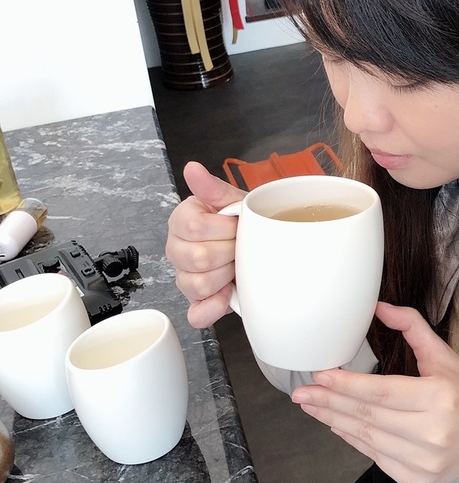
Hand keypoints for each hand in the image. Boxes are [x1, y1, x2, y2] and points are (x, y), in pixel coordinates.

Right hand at [165, 161, 244, 327]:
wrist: (257, 243)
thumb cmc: (241, 222)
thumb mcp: (233, 201)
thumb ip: (213, 188)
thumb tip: (192, 168)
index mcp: (182, 221)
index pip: (193, 227)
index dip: (223, 228)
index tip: (237, 226)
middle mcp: (177, 249)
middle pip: (198, 258)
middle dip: (230, 251)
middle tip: (242, 245)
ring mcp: (184, 277)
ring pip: (198, 284)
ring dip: (227, 275)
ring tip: (237, 264)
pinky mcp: (196, 302)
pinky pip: (198, 313)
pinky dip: (215, 307)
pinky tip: (228, 294)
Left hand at [292, 302, 458, 482]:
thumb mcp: (446, 356)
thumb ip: (413, 327)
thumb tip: (380, 306)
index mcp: (441, 398)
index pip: (382, 392)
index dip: (348, 385)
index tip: (321, 375)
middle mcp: (433, 433)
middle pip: (369, 416)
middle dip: (330, 402)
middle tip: (302, 392)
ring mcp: (425, 462)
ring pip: (367, 439)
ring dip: (334, 421)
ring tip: (312, 406)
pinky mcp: (418, 481)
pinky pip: (375, 458)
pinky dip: (352, 440)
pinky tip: (336, 425)